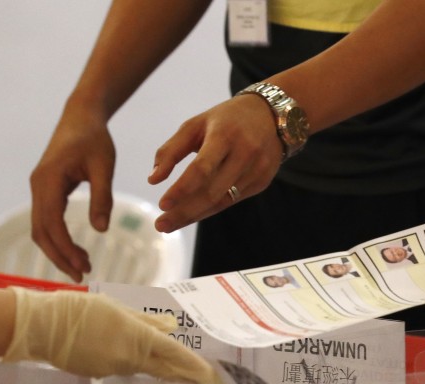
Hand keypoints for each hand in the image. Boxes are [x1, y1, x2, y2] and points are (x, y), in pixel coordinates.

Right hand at [2, 288, 220, 383]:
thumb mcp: (115, 309)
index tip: (208, 374)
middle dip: (181, 375)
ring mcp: (112, 370)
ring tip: (161, 362)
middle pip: (160, 368)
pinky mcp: (97, 375)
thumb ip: (145, 320)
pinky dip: (123, 360)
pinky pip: (118, 367)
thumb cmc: (78, 310)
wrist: (40, 327)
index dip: (191, 364)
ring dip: (149, 363)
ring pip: (138, 366)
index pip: (172, 354)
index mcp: (136, 339)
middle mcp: (128, 359)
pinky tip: (113, 350)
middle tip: (202, 382)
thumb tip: (170, 327)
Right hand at [29, 105, 117, 282]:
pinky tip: (75, 249)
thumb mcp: (104, 166)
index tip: (82, 266)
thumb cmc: (94, 138)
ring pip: (40, 228)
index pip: (51, 223)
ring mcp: (38, 189)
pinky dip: (57, 238)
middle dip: (59, 256)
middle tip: (82, 275)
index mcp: (48, 180)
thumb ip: (102, 197)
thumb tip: (102, 230)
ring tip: (82, 266)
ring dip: (57, 250)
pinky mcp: (45, 190)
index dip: (65, 248)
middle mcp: (37, 186)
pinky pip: (45, 220)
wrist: (81, 117)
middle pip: (40, 231)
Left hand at [149, 95, 283, 232]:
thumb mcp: (195, 125)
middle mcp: (245, 154)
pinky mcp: (262, 182)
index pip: (203, 168)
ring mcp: (257, 171)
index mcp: (225, 135)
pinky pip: (231, 201)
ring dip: (194, 215)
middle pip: (212, 192)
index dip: (182, 189)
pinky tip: (193, 213)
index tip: (162, 205)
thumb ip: (171, 150)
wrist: (271, 116)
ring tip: (170, 223)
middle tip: (160, 225)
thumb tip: (153, 180)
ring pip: (222, 201)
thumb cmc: (225, 120)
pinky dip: (209, 209)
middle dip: (184, 212)